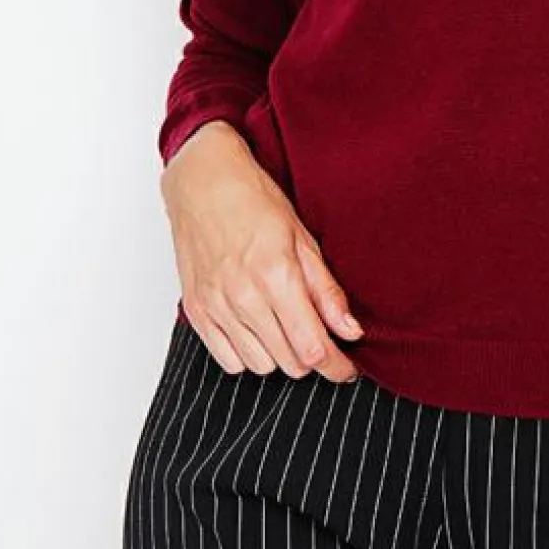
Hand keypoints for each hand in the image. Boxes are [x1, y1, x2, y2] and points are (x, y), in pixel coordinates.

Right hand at [160, 120, 364, 381]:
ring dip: (280, 356)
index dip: (337, 366)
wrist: (202, 181)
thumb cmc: (255, 200)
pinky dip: (248, 355)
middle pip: (290, 363)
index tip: (347, 367)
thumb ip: (327, 290)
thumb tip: (351, 331)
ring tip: (286, 327)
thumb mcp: (303, 237)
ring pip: (260, 366)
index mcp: (276, 274)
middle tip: (319, 336)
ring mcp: (216, 305)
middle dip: (311, 357)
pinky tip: (257, 329)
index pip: (313, 348)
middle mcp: (243, 296)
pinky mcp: (197, 311)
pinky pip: (228, 360)